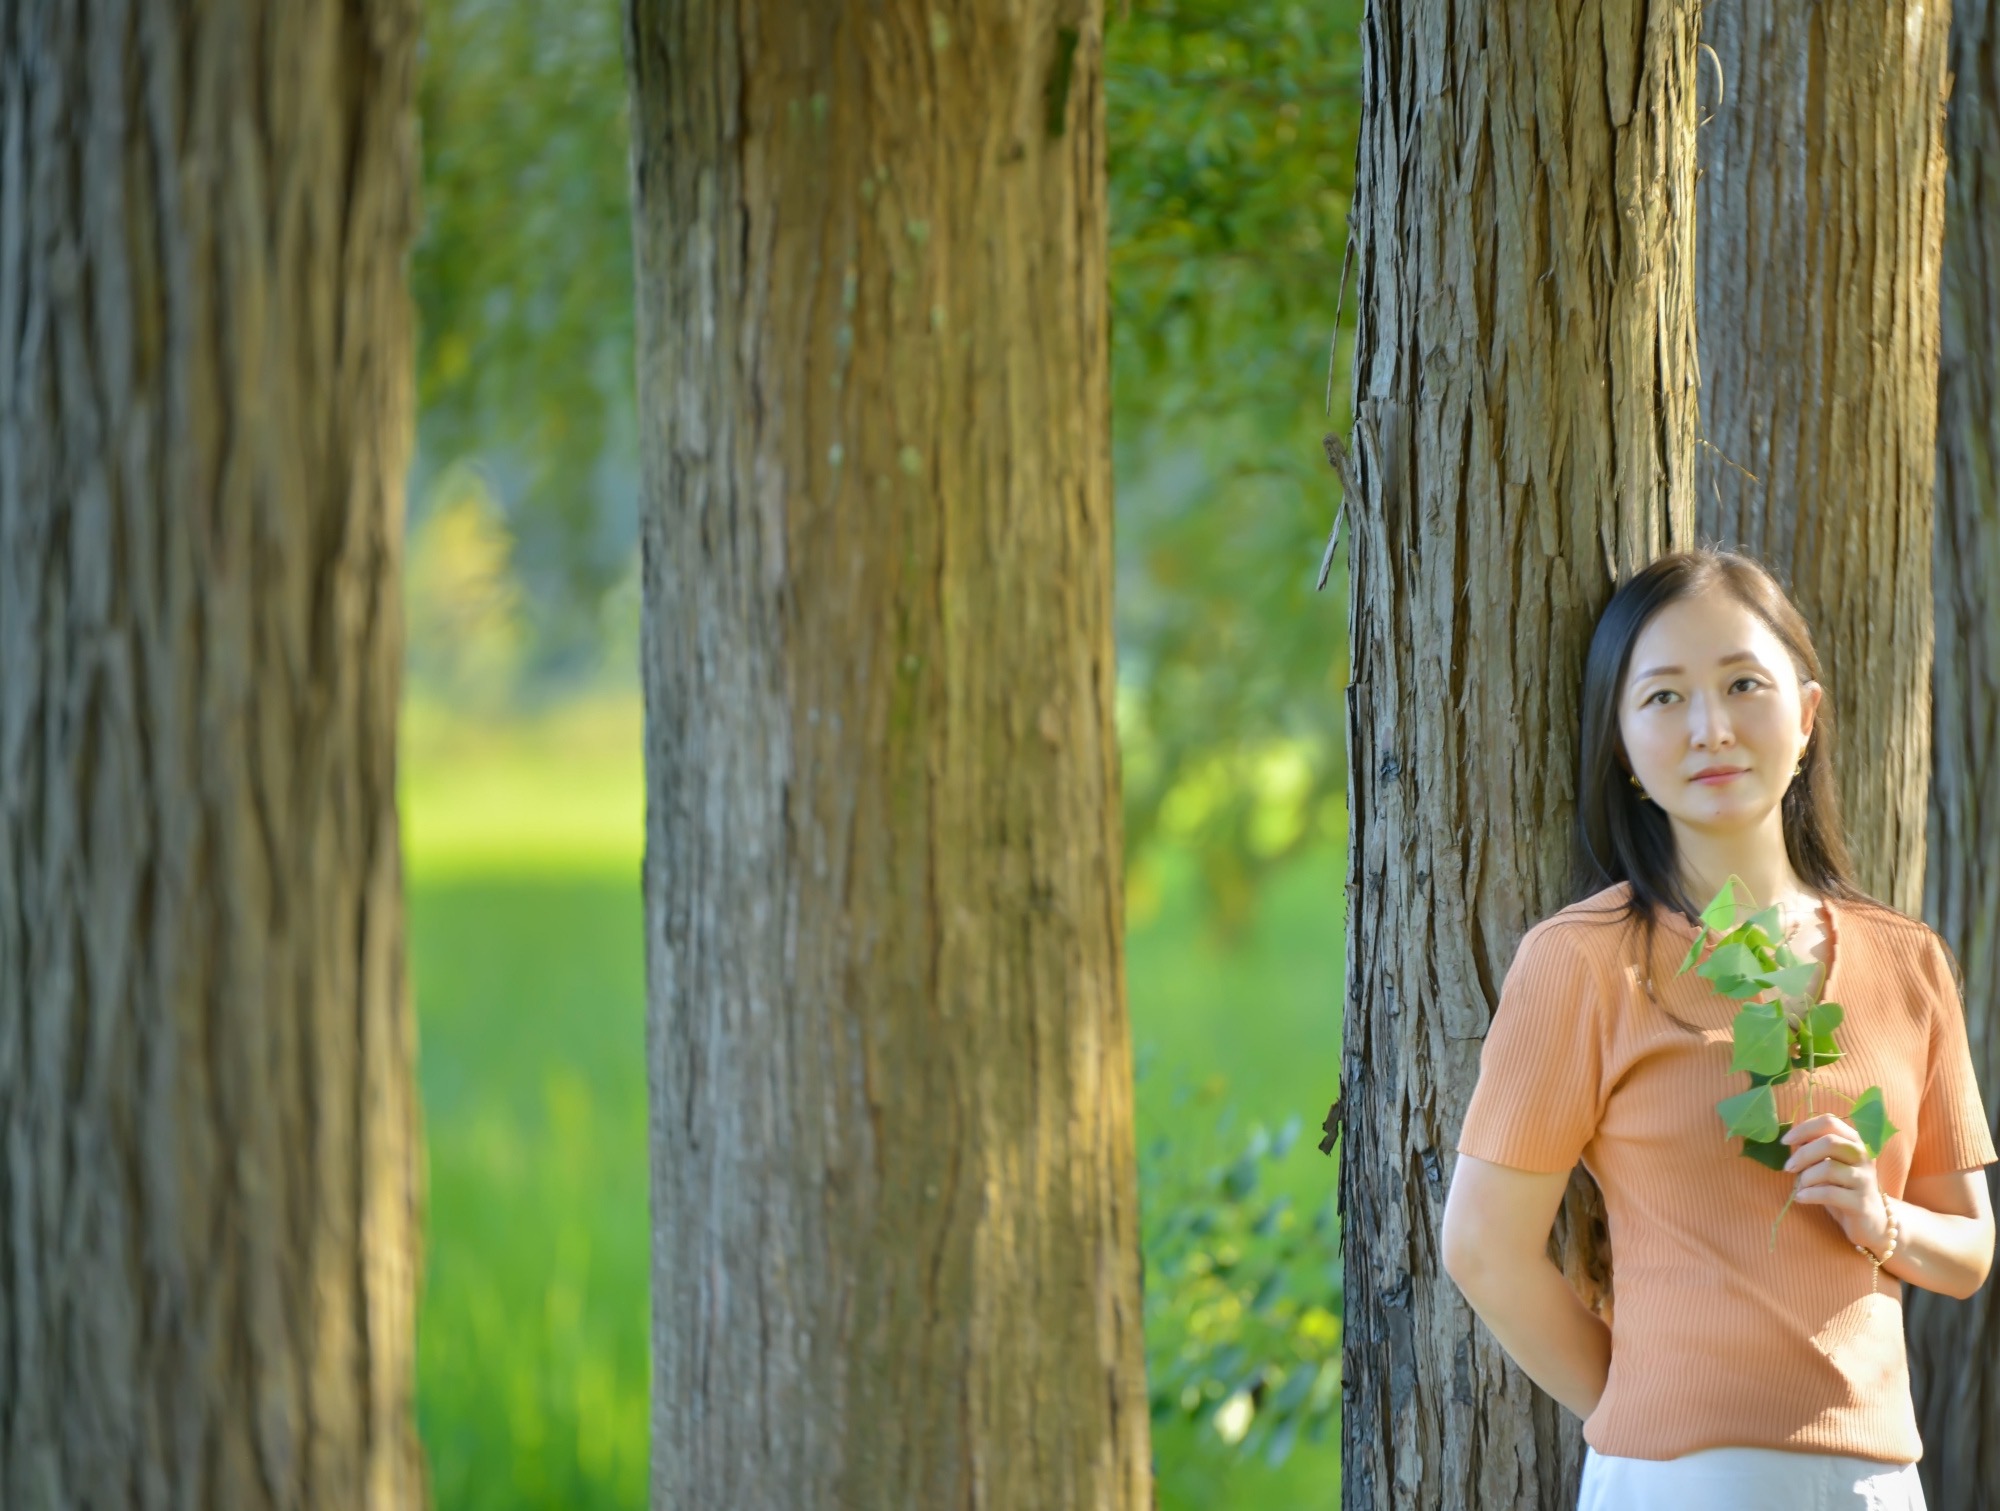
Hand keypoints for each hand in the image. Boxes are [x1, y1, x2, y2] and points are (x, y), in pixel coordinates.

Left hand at [1781, 1113, 1891, 1252]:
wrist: (1872, 1221)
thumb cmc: (1844, 1187)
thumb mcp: (1830, 1163)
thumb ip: (1816, 1148)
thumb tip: (1792, 1139)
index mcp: (1855, 1141)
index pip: (1830, 1122)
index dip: (1804, 1129)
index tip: (1785, 1141)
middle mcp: (1863, 1157)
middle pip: (1829, 1143)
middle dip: (1803, 1154)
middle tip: (1788, 1167)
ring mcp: (1864, 1180)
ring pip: (1829, 1168)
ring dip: (1806, 1177)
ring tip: (1800, 1187)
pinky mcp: (1861, 1203)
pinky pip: (1830, 1193)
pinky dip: (1809, 1194)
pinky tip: (1800, 1198)